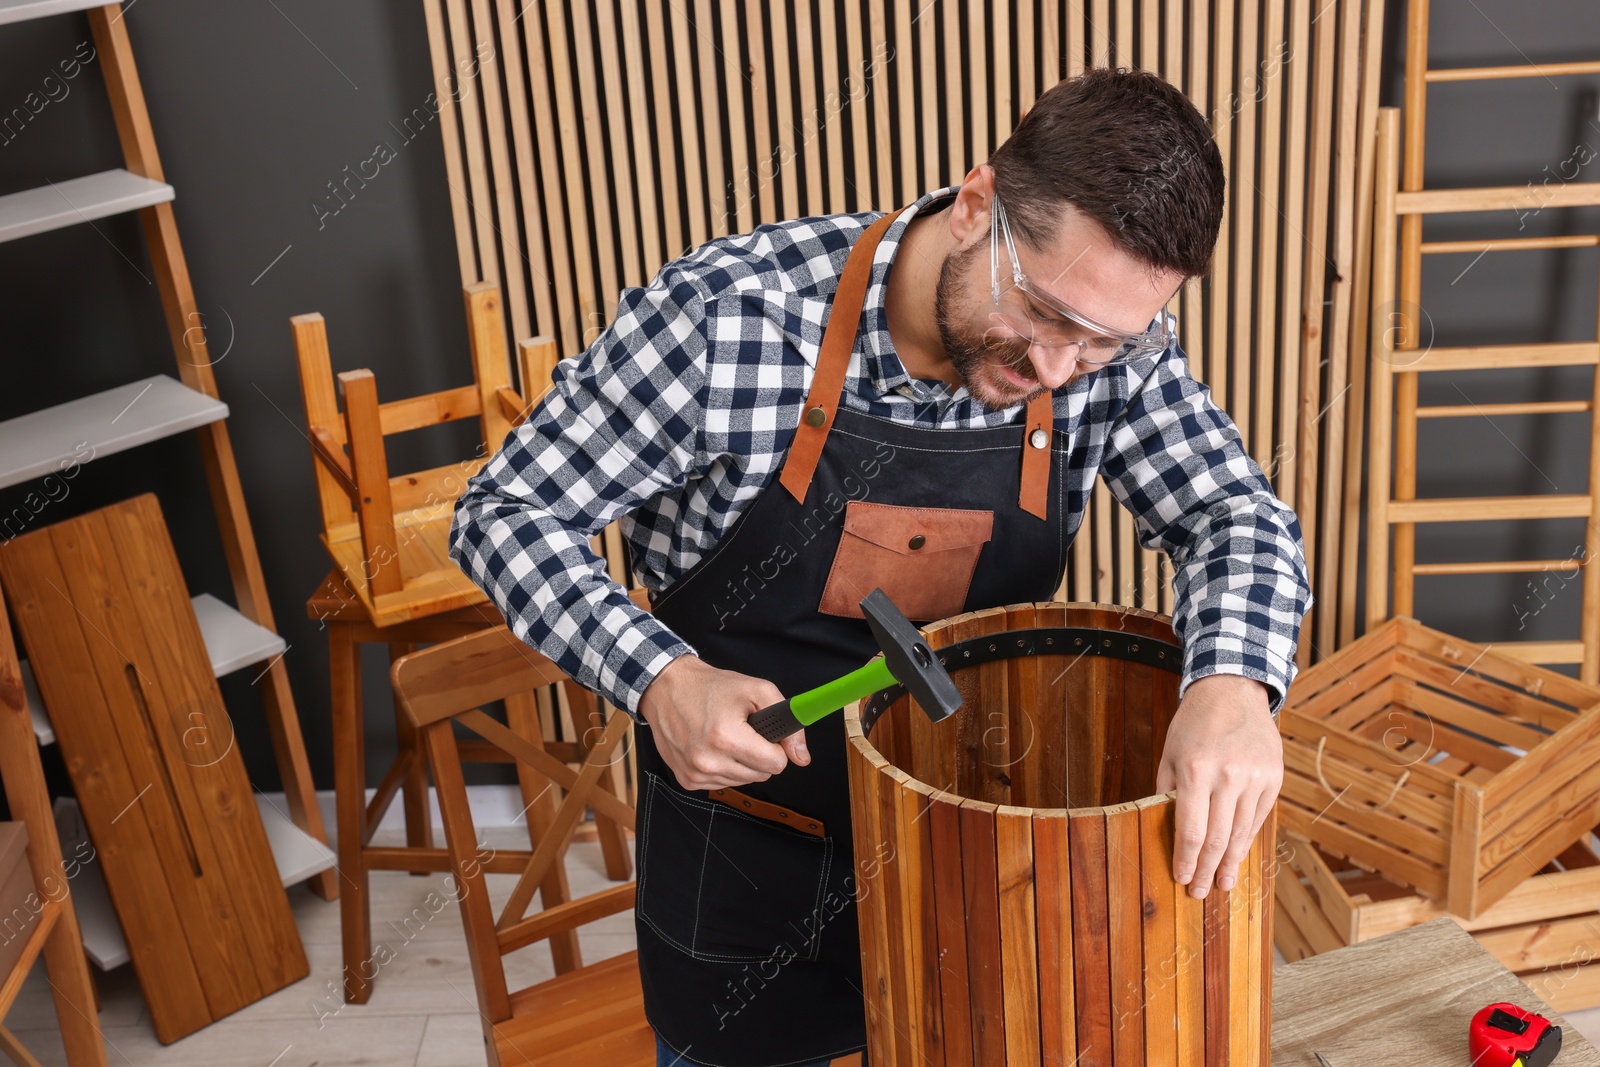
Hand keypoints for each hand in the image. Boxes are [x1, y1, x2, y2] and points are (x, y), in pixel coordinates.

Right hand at [636, 655, 811, 790]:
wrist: (667, 688)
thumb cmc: (711, 687)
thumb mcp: (757, 690)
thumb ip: (787, 721)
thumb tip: (802, 757)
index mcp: (727, 738)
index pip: (775, 764)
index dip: (776, 747)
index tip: (765, 734)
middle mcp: (708, 760)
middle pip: (761, 775)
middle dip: (759, 754)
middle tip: (743, 731)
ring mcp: (695, 773)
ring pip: (743, 781)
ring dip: (741, 762)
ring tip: (725, 736)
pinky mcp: (687, 780)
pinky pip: (722, 783)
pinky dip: (723, 768)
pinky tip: (712, 747)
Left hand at [1155, 674, 1281, 898]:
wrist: (1232, 692)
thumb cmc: (1194, 724)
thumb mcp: (1170, 754)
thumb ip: (1168, 793)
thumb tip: (1168, 833)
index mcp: (1196, 771)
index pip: (1190, 830)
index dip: (1185, 860)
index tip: (1180, 878)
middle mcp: (1228, 776)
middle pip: (1216, 839)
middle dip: (1205, 871)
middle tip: (1199, 892)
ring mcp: (1255, 778)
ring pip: (1240, 834)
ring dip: (1229, 864)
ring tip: (1221, 884)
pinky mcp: (1273, 779)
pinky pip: (1257, 819)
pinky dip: (1246, 841)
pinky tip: (1236, 857)